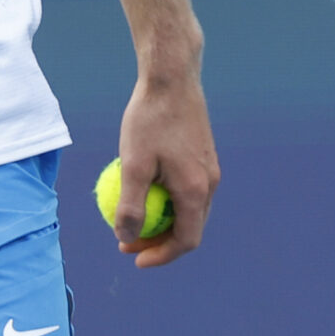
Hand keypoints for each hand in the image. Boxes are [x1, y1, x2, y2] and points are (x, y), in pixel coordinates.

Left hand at [111, 69, 218, 267]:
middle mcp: (209, 183)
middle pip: (189, 227)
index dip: (161, 255)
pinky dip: (167, 198)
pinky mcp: (203, 155)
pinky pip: (187, 189)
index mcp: (195, 190)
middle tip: (126, 239)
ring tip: (131, 217)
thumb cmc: (149, 119)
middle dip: (159, 241)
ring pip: (189, 208)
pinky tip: (141, 186)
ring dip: (163, 220)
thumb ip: (131, 203)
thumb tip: (125, 234)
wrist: (172, 78)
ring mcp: (209, 169)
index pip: (186, 240)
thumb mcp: (133, 163)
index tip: (134, 257)